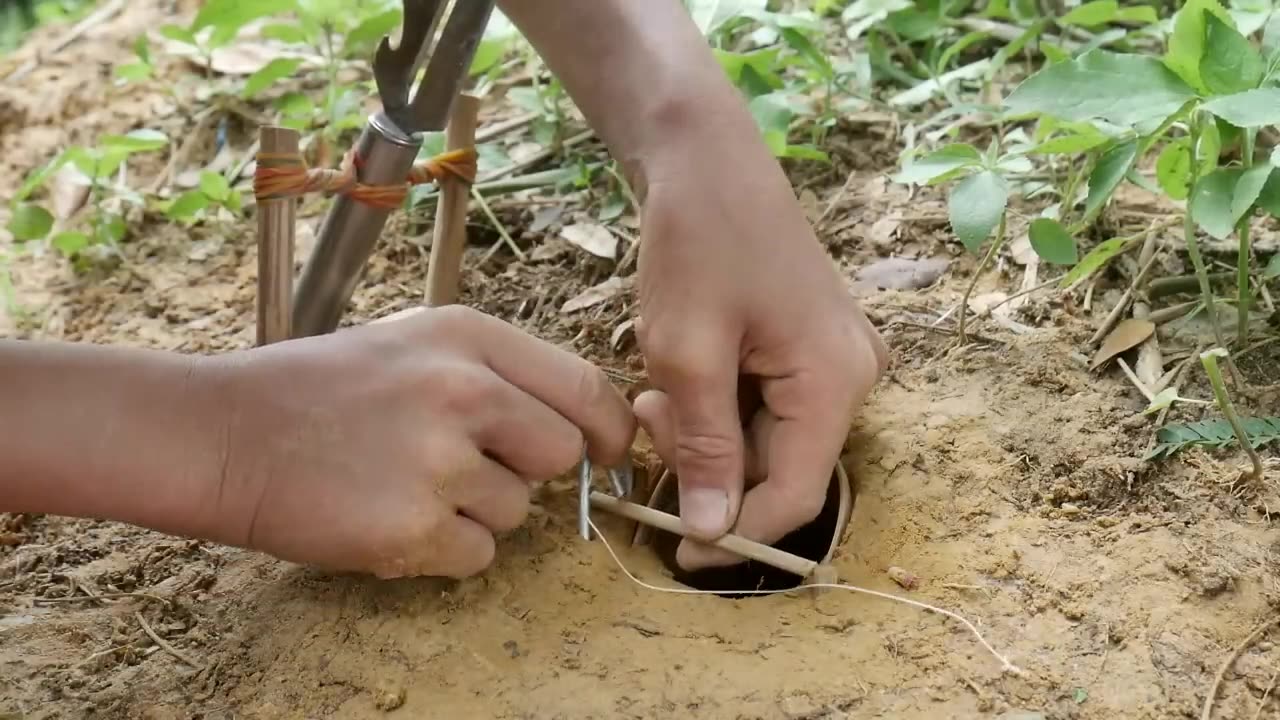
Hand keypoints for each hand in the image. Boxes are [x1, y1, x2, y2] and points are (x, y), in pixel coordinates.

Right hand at [203, 305, 635, 578]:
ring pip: (517, 512)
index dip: (608, 428)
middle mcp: (462, 392)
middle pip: (560, 455)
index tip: (608, 452)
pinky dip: (445, 549)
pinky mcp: (411, 527)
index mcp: (467, 337)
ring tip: (405, 483)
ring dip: (476, 511)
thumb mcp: (412, 343)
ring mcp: (437, 461)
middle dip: (528, 471)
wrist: (223, 432)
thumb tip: (576, 430)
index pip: (583, 386)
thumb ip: (496, 375)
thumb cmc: (319, 389)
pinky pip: (478, 555)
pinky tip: (392, 516)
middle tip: (465, 466)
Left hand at [631, 138, 887, 571]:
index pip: (796, 495)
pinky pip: (769, 405)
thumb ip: (704, 447)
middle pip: (784, 467)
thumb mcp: (687, 352)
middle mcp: (855, 375)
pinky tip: (685, 369)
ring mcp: (838, 359)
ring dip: (708, 432)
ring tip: (660, 382)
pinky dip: (720, 405)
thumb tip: (712, 532)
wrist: (706, 157)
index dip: (737, 533)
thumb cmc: (696, 240)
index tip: (677, 549)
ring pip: (770, 439)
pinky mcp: (813, 346)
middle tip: (651, 417)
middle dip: (710, 465)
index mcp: (836, 380)